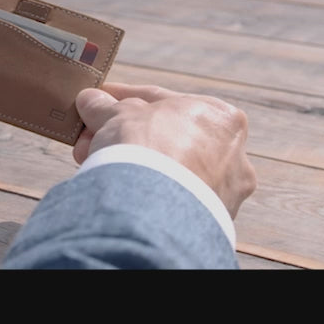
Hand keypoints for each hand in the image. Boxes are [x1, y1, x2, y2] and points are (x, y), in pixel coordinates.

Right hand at [73, 83, 256, 217]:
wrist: (151, 208)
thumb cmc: (145, 148)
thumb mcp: (117, 114)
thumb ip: (105, 106)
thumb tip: (91, 100)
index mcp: (222, 117)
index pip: (164, 102)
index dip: (124, 99)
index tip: (100, 102)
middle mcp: (234, 155)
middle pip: (166, 138)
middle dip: (124, 136)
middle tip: (90, 138)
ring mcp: (224, 194)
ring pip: (168, 170)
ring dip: (132, 164)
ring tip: (94, 164)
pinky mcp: (209, 224)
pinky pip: (169, 199)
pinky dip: (144, 193)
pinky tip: (116, 190)